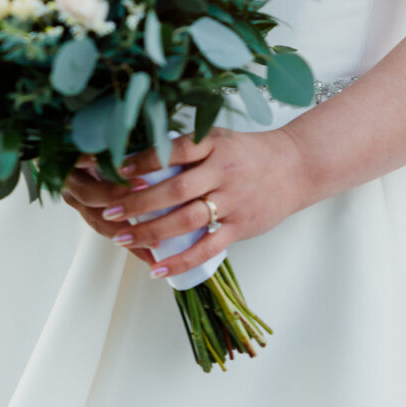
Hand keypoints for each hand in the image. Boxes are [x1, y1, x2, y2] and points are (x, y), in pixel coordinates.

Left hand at [60, 126, 309, 279]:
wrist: (295, 167)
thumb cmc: (247, 152)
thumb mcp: (218, 138)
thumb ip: (186, 147)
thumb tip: (137, 158)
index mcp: (213, 144)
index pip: (173, 150)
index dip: (143, 160)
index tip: (116, 170)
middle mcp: (222, 171)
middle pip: (174, 189)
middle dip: (138, 202)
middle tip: (110, 210)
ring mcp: (233, 200)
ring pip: (186, 220)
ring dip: (151, 231)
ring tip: (123, 237)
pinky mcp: (241, 226)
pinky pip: (207, 248)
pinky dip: (181, 261)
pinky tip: (157, 268)